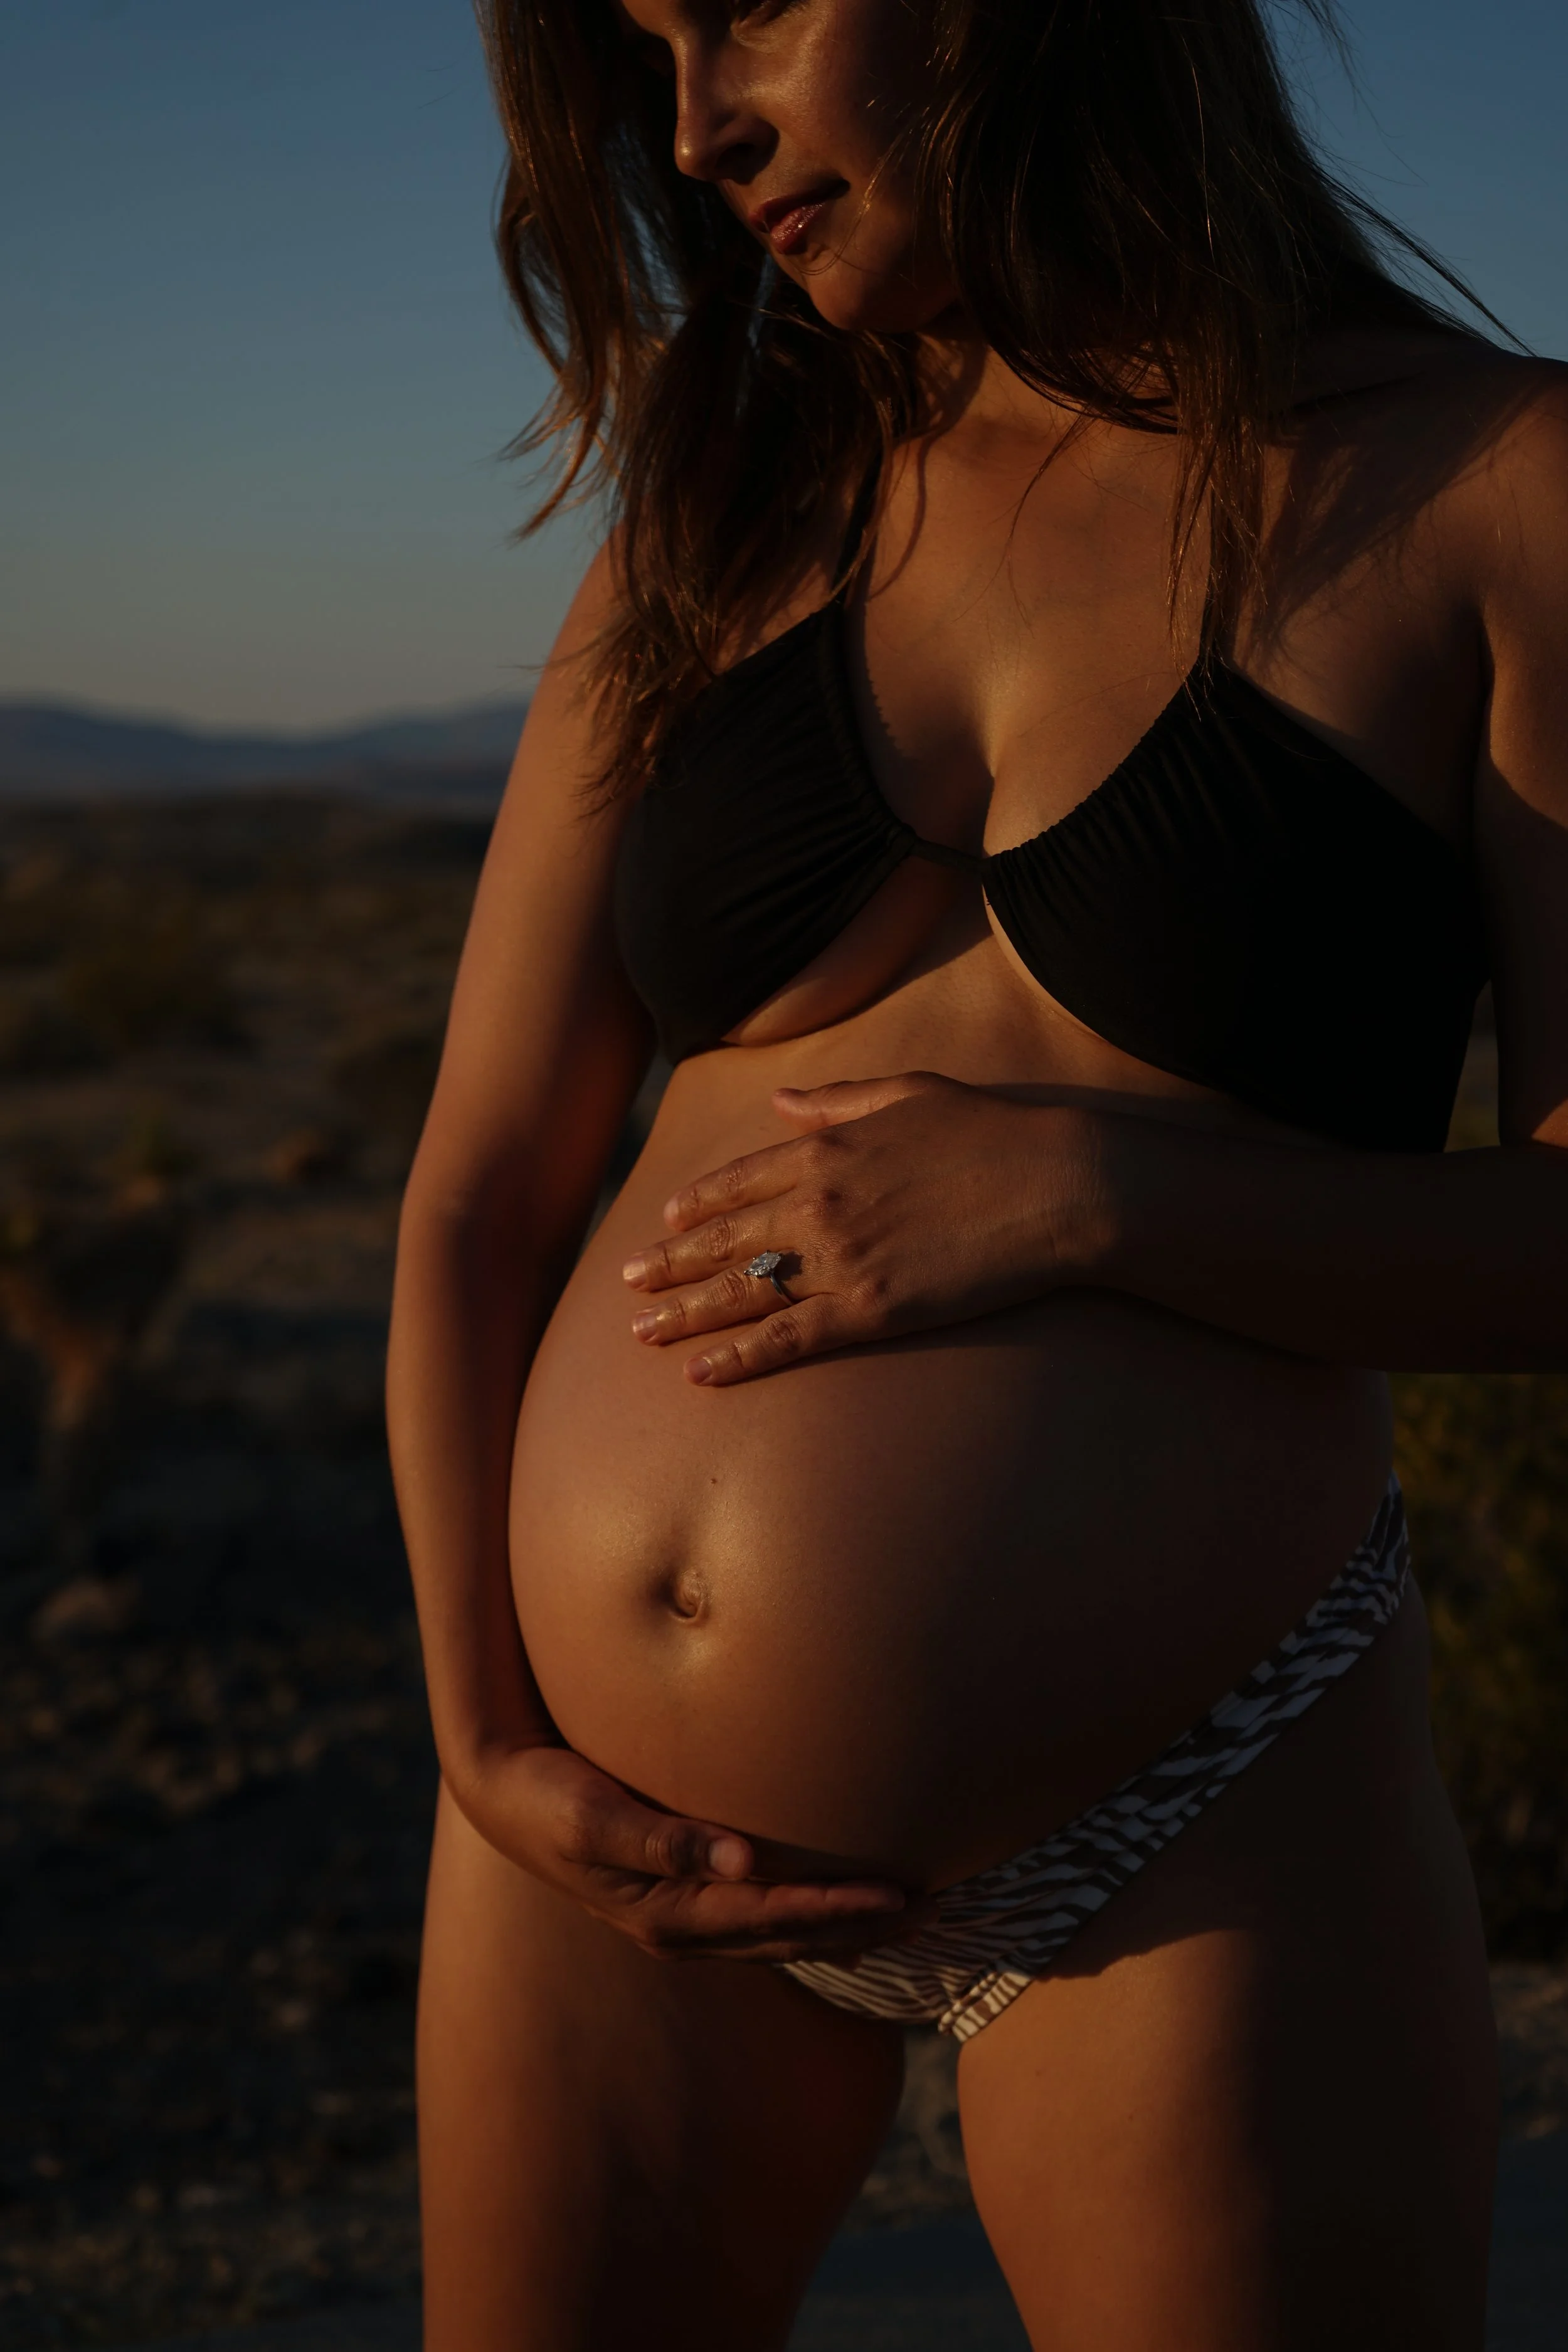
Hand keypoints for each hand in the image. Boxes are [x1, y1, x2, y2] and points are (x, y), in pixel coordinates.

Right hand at [453, 1740, 929, 1963]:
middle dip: (860, 1926)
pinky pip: (758, 1916)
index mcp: (667, 1915)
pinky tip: (840, 1906)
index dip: (840, 1910)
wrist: (505, 1792)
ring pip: (778, 1933)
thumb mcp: (595, 1815)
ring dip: (843, 1925)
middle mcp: (680, 1928)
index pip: (774, 1919)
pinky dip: (806, 1913)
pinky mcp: (678, 1895)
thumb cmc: (549, 1794)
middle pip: (788, 1937)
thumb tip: (741, 1860)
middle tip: (934, 1908)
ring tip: (907, 1913)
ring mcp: (679, 1919)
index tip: (901, 1897)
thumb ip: (665, 1838)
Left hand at [622, 1071, 1104, 1385]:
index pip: (739, 1181)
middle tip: (625, 1283)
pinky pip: (789, 1339)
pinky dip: (740, 1358)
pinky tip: (702, 1375)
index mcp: (826, 1150)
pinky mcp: (872, 1310)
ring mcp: (842, 1259)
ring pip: (742, 1292)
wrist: (1059, 1183)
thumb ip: (837, 1102)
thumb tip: (781, 1102)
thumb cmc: (995, 1133)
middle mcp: (819, 1203)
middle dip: (669, 1263)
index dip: (697, 1204)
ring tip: (642, 1333)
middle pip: (724, 1240)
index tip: (664, 1218)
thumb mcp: (909, 1094)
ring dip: (686, 1315)